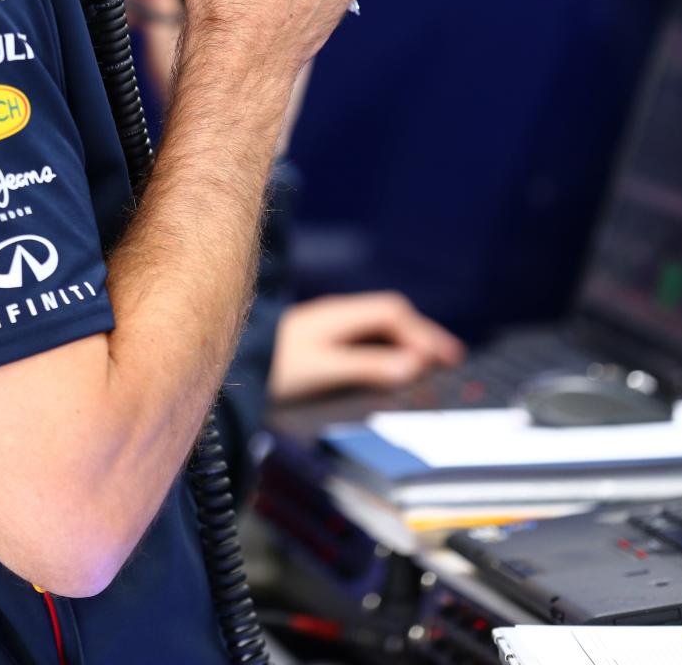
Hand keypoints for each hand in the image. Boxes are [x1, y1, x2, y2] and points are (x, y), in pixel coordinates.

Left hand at [267, 292, 465, 401]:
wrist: (231, 359)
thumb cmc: (273, 366)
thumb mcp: (324, 369)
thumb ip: (368, 367)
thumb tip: (414, 365)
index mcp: (341, 314)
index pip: (393, 313)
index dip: (423, 332)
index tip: (446, 357)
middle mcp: (337, 314)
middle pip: (389, 316)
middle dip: (420, 335)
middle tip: (450, 358)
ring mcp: (327, 325)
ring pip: (376, 327)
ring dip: (404, 341)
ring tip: (428, 363)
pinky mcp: (318, 340)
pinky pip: (363, 338)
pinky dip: (386, 349)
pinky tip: (390, 364)